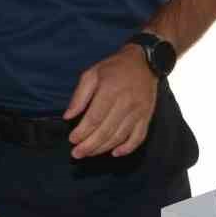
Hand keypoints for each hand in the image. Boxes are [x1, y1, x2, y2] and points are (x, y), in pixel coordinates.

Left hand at [63, 44, 158, 158]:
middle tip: (76, 153)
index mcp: (110, 91)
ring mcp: (138, 111)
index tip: (72, 140)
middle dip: (89, 145)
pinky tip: (115, 153)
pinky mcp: (147, 116)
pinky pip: (138, 137)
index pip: (94, 118)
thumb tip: (68, 116)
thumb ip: (79, 95)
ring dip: (103, 148)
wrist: (145, 62)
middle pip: (106, 131)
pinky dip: (127, 148)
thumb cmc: (115, 68)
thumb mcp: (92, 74)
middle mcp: (126, 103)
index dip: (82, 132)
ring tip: (90, 153)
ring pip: (120, 136)